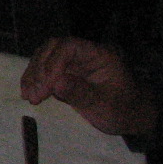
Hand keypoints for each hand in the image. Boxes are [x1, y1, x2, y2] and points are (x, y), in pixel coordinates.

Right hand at [20, 38, 156, 135]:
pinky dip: (35, 79)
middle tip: (34, 94)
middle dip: (40, 69)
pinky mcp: (68, 72)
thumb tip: (56, 82)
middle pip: (53, 48)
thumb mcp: (105, 107)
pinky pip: (46, 69)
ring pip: (46, 56)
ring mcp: (76, 62)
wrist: (133, 116)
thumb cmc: (124, 111)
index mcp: (100, 55)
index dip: (53, 64)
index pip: (69, 47)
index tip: (47, 87)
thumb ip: (81, 94)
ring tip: (29, 95)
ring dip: (34, 74)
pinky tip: (29, 92)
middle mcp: (85, 54)